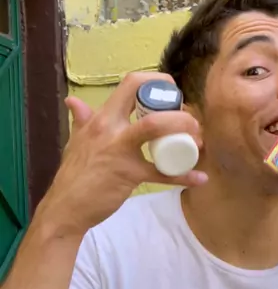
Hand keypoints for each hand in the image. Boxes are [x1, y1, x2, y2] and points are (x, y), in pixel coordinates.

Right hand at [39, 71, 206, 236]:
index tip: (171, 96)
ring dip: (183, 128)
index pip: (131, 83)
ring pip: (155, 126)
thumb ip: (80, 120)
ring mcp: (120, 150)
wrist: (67, 206)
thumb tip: (74, 101)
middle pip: (145, 100)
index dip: (156, 82)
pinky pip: (162, 174)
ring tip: (199, 140)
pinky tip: (201, 178)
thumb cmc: (74, 174)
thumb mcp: (76, 140)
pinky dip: (184, 176)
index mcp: (101, 117)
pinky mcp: (129, 174)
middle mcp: (110, 128)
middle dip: (174, 104)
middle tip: (190, 120)